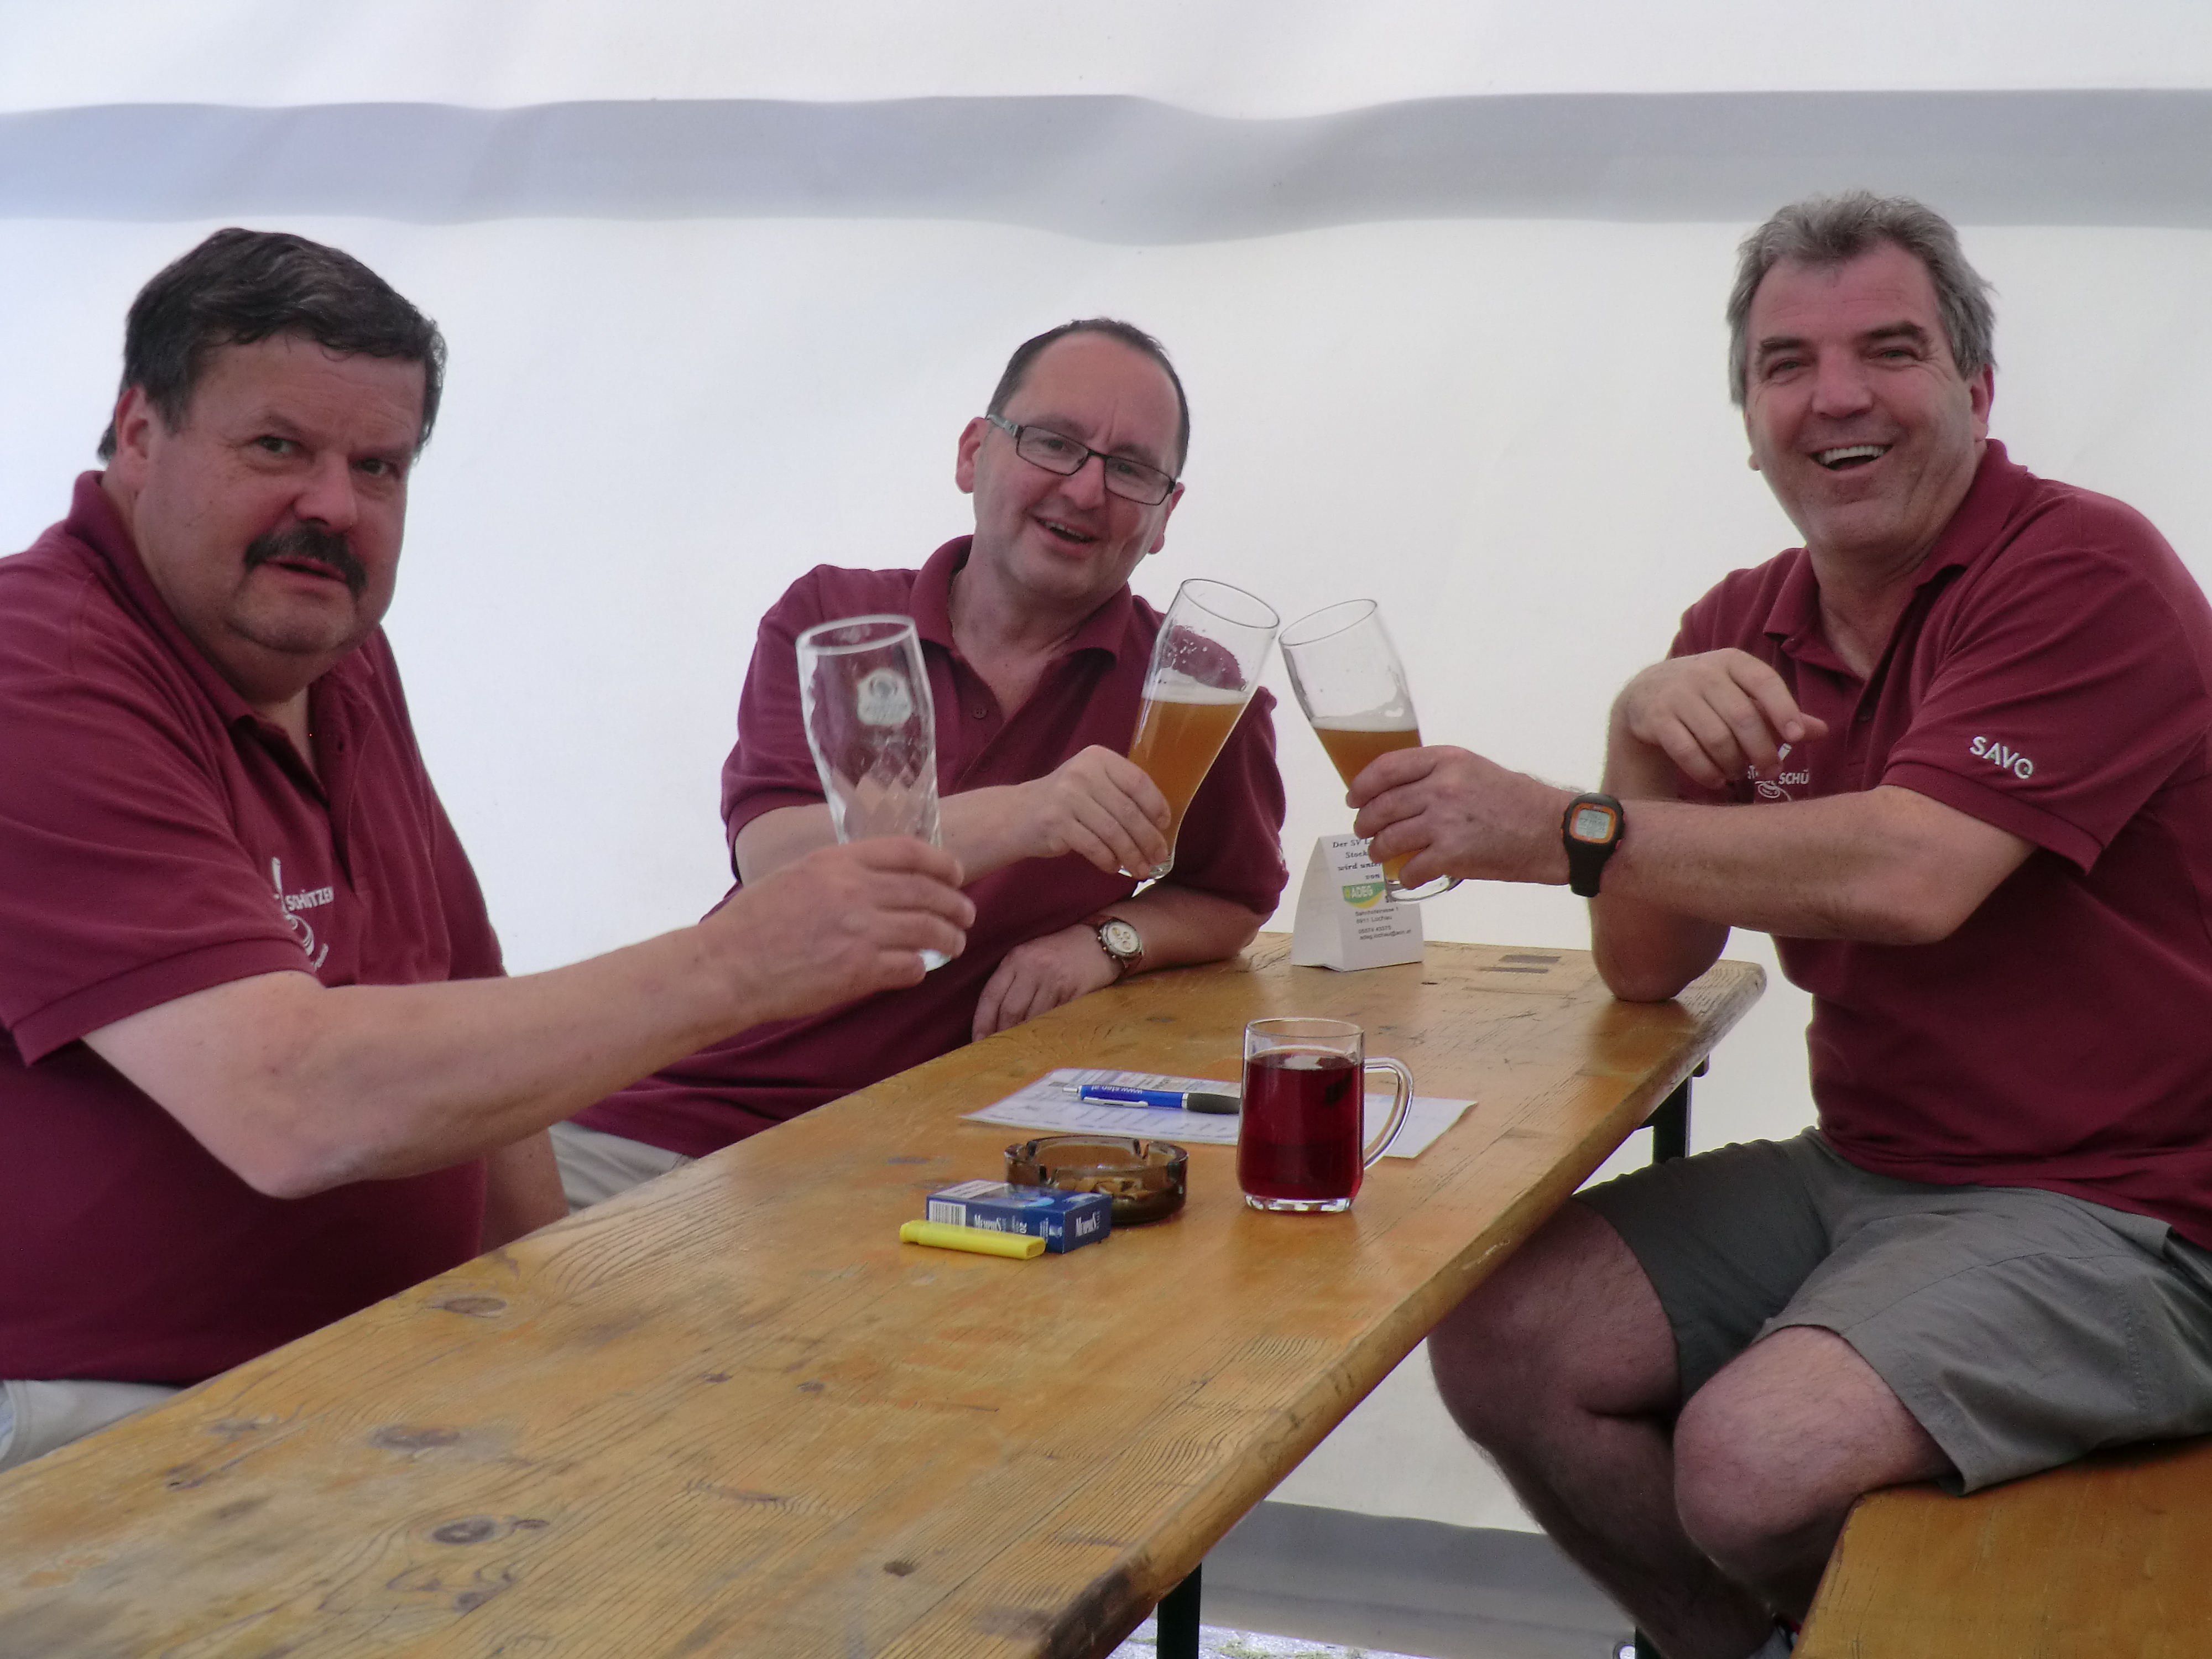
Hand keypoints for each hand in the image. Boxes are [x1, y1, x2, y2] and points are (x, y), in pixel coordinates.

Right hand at [711, 838, 972, 1023]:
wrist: (728, 967)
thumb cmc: (754, 924)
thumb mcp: (796, 876)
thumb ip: (838, 873)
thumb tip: (877, 880)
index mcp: (837, 861)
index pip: (909, 851)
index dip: (942, 862)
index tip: (956, 873)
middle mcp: (854, 890)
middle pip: (928, 892)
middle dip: (956, 904)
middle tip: (966, 915)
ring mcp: (860, 930)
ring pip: (928, 930)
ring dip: (949, 938)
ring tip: (955, 944)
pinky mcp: (859, 970)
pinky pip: (911, 966)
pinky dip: (921, 968)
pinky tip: (918, 969)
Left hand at [971, 925, 1120, 1040]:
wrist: (1099, 942)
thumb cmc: (1060, 951)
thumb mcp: (1030, 956)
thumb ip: (1012, 980)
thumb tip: (994, 1019)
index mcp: (1016, 958)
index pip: (990, 995)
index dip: (982, 1022)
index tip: (976, 1041)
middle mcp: (1033, 967)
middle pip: (1010, 1010)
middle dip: (1001, 1034)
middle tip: (997, 1052)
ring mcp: (1054, 980)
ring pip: (1031, 1018)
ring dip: (1023, 1038)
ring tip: (1017, 1051)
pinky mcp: (1074, 991)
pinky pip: (1054, 1018)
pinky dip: (1045, 1033)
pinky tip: (1041, 1042)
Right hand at [1011, 745, 1171, 876]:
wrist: (1018, 814)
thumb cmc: (1066, 802)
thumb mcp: (1092, 784)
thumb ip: (1120, 792)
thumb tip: (1159, 823)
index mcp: (1097, 758)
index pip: (1137, 781)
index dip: (1155, 805)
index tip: (1164, 825)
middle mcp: (1083, 773)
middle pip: (1128, 811)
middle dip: (1147, 838)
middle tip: (1158, 857)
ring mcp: (1067, 797)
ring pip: (1113, 832)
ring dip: (1131, 854)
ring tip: (1141, 869)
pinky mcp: (1055, 822)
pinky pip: (1093, 846)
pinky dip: (1107, 860)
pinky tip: (1114, 867)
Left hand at [1349, 746, 1571, 890]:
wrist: (1555, 832)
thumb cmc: (1520, 802)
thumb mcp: (1477, 771)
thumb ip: (1439, 776)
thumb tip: (1401, 792)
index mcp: (1446, 761)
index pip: (1387, 768)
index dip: (1362, 785)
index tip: (1354, 798)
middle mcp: (1440, 787)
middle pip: (1381, 806)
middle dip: (1364, 823)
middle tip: (1363, 831)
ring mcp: (1444, 822)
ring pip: (1389, 839)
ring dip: (1378, 851)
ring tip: (1379, 854)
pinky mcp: (1452, 855)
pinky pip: (1410, 869)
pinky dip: (1404, 876)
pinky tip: (1409, 877)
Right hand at [1609, 650, 1829, 792]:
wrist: (1646, 693)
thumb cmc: (1708, 696)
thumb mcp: (1742, 695)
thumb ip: (1779, 713)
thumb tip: (1821, 731)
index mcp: (1732, 661)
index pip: (1764, 681)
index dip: (1783, 709)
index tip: (1797, 737)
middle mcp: (1703, 672)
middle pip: (1742, 717)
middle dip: (1761, 750)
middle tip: (1771, 771)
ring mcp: (1677, 694)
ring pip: (1715, 738)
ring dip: (1733, 764)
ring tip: (1739, 773)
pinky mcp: (1656, 718)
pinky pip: (1686, 751)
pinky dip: (1706, 771)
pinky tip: (1717, 780)